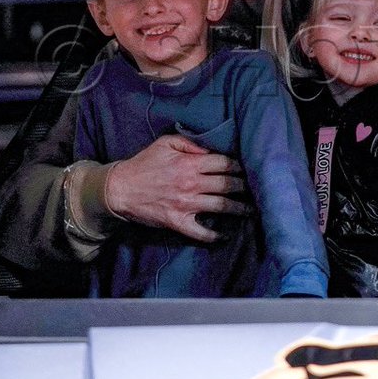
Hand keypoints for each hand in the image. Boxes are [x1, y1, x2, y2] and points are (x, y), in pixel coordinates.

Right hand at [105, 135, 247, 242]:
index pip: (225, 163)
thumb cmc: (144, 164)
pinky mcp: (178, 222)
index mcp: (190, 164)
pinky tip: (226, 236)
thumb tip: (210, 148)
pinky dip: (214, 236)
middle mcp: (192, 184)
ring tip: (252, 210)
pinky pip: (200, 232)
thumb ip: (190, 142)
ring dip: (239, 208)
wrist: (119, 189)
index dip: (240, 165)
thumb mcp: (164, 144)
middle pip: (228, 185)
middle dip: (245, 185)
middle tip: (257, 187)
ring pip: (221, 206)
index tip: (250, 167)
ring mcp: (186, 205)